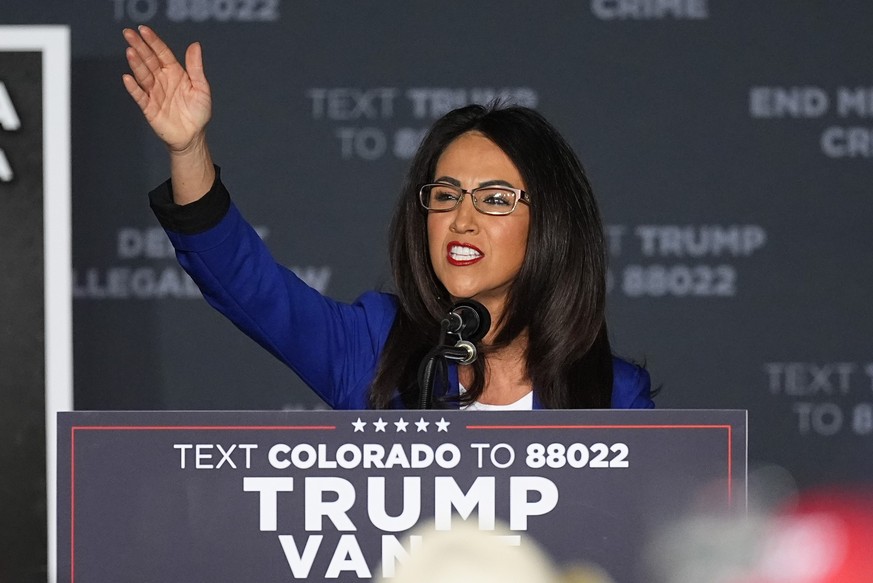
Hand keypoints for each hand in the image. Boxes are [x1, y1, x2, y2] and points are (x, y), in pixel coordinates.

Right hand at [122, 26, 211, 152]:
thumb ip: (196, 68)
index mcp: (174, 73)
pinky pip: (140, 96)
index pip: (162, 54)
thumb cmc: (198, 112)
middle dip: (139, 46)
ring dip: (136, 64)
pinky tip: (128, 78)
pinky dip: (134, 88)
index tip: (143, 29)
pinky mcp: (149, 108)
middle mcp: (162, 80)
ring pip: (143, 75)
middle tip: (128, 33)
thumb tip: (195, 45)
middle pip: (148, 60)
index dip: (153, 42)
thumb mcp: (201, 88)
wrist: (193, 136)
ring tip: (130, 51)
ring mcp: (154, 93)